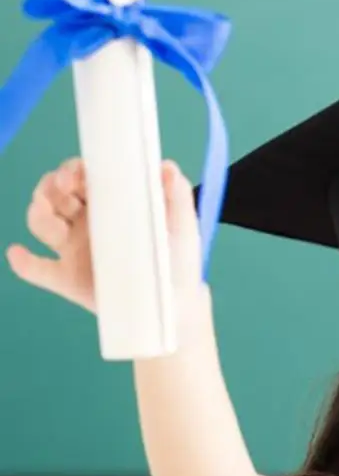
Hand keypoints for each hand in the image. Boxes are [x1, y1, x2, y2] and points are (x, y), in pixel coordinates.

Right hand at [6, 157, 203, 314]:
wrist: (176, 308)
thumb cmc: (178, 263)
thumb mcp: (183, 228)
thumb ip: (178, 196)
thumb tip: (168, 167)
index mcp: (110, 207)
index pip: (82, 179)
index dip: (73, 170)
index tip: (77, 174)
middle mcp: (87, 224)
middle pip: (55, 195)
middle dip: (52, 186)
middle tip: (65, 189)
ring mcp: (76, 251)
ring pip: (42, 223)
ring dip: (38, 214)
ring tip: (50, 220)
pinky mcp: (70, 281)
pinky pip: (39, 270)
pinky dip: (25, 262)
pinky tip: (19, 254)